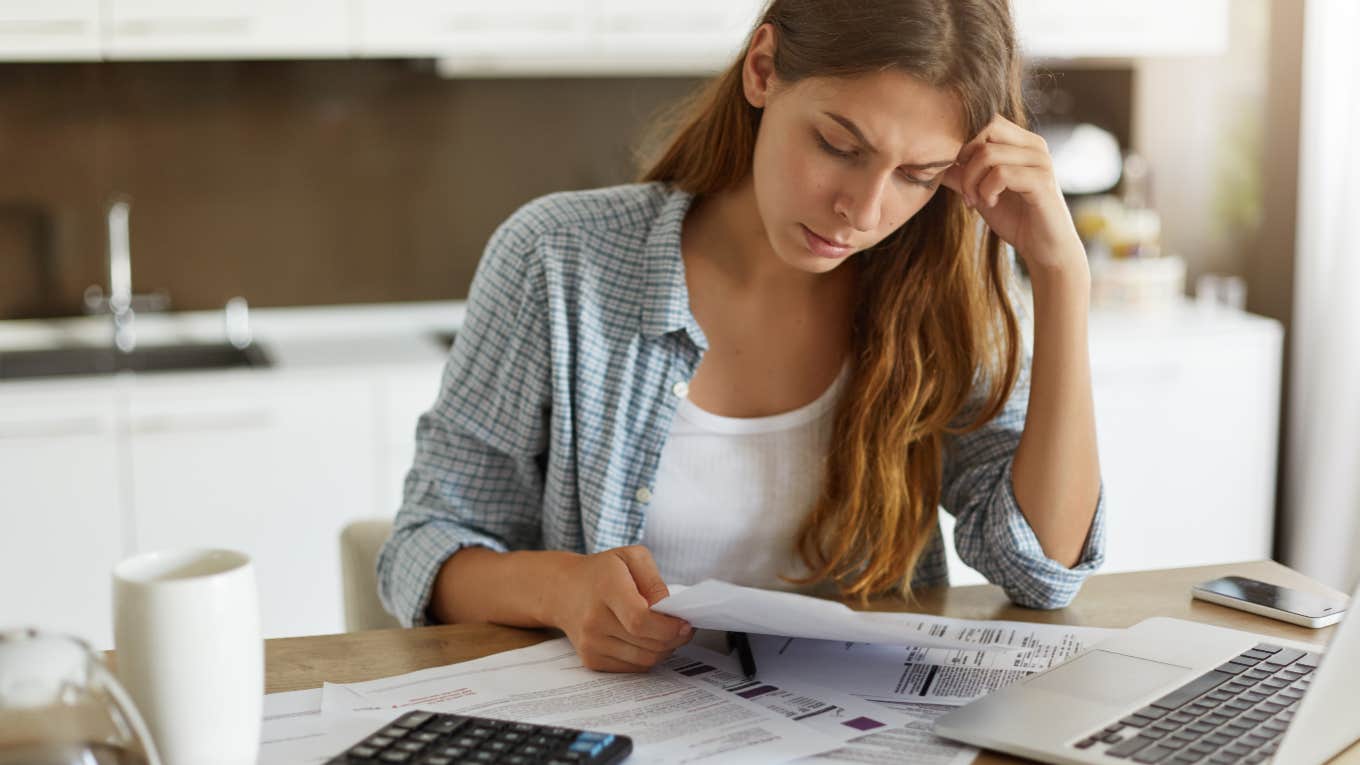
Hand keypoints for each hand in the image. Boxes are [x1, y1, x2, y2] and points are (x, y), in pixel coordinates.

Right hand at [547, 545, 692, 671]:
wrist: (562, 590)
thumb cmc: (602, 572)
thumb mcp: (631, 558)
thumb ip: (655, 581)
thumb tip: (669, 611)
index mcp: (605, 588)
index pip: (639, 620)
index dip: (668, 627)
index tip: (686, 624)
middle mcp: (594, 620)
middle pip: (647, 643)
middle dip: (674, 639)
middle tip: (684, 628)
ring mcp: (590, 643)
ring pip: (644, 659)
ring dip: (664, 650)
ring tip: (667, 633)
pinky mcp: (591, 660)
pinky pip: (633, 668)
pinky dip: (647, 657)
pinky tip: (648, 640)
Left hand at [941, 115, 1086, 275]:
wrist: (1044, 248)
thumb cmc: (1015, 218)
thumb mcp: (979, 191)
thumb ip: (959, 173)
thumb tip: (929, 161)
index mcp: (1020, 141)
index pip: (984, 120)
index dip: (961, 142)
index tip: (954, 171)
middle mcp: (1033, 144)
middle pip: (985, 128)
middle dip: (963, 158)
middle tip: (963, 186)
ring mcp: (1040, 160)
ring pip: (988, 154)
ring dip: (971, 181)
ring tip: (974, 200)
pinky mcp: (1042, 181)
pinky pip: (1001, 174)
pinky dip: (987, 191)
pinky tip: (990, 203)